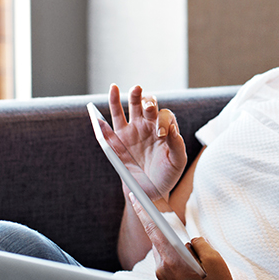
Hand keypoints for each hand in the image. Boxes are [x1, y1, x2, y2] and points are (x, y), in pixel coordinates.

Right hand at [101, 83, 187, 206]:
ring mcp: (132, 130)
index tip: (160, 135)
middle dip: (148, 101)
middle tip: (148, 106)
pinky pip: (109, 126)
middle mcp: (149, 125)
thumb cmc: (167, 175)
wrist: (150, 191)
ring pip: (130, 108)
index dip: (163, 121)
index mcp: (165, 129)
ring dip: (130, 98)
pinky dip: (102, 117)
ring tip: (127, 88)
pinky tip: (101, 104)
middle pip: (147, 105)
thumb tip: (172, 128)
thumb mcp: (177, 162)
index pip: (164, 116)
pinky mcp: (117, 140)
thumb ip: (177, 145)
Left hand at [129, 192, 237, 279]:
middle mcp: (163, 269)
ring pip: (165, 252)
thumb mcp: (215, 259)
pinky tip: (192, 267)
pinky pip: (169, 263)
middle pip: (159, 241)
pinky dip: (177, 259)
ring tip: (192, 256)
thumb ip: (199, 243)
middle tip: (165, 219)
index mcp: (173, 260)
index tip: (135, 197)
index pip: (154, 230)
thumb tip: (190, 241)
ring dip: (175, 248)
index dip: (144, 212)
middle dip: (165, 230)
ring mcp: (163, 278)